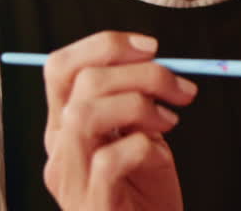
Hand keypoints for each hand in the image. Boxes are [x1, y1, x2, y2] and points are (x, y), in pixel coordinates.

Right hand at [41, 31, 197, 210]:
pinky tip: (160, 156)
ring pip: (84, 114)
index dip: (106, 45)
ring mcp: (70, 178)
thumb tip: (153, 59)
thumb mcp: (141, 135)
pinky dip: (143, 147)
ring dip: (139, 105)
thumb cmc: (144, 192)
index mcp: (65, 124)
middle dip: (142, 73)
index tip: (153, 48)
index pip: (61, 66)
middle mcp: (59, 148)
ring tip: (171, 122)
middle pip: (82, 82)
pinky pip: (109, 160)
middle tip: (182, 89)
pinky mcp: (91, 204)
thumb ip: (134, 102)